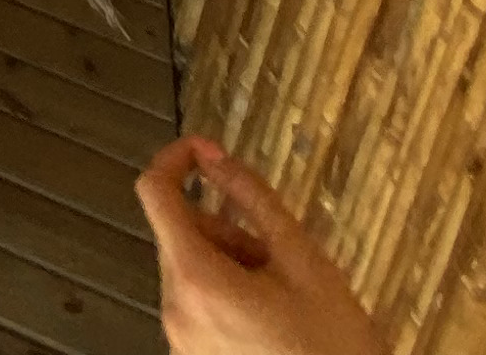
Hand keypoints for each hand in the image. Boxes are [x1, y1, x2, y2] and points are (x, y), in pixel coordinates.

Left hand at [135, 140, 385, 354]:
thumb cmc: (332, 346)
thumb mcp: (303, 260)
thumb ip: (253, 198)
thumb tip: (213, 155)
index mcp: (196, 280)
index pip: (154, 193)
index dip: (174, 159)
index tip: (202, 150)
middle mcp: (174, 311)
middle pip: (178, 236)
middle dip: (222, 228)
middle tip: (274, 251)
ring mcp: (179, 340)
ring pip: (188, 271)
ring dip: (226, 264)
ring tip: (280, 292)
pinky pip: (194, 306)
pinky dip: (223, 294)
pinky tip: (269, 316)